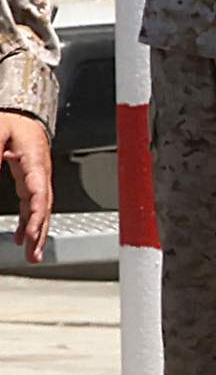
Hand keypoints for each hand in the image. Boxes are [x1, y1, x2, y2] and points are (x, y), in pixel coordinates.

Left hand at [0, 117, 46, 264]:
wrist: (25, 119)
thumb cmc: (14, 124)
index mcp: (35, 163)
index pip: (39, 193)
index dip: (36, 215)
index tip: (31, 232)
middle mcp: (41, 176)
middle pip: (44, 209)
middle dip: (39, 233)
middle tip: (33, 254)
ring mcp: (38, 182)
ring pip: (41, 212)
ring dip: (38, 235)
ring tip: (33, 255)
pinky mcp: (32, 185)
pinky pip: (33, 208)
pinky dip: (30, 224)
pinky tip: (23, 239)